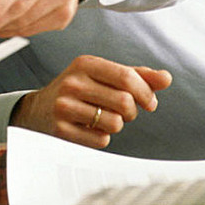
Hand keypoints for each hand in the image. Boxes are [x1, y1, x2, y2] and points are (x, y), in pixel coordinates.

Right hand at [10, 55, 171, 148]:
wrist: (38, 110)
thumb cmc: (78, 91)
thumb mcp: (103, 76)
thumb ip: (136, 76)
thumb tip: (166, 78)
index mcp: (85, 64)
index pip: (127, 76)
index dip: (146, 92)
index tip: (150, 102)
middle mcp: (72, 82)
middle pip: (124, 101)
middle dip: (131, 111)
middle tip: (123, 112)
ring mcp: (65, 105)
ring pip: (114, 123)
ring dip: (116, 125)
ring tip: (101, 118)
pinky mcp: (61, 129)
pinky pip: (100, 140)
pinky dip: (101, 138)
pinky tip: (87, 129)